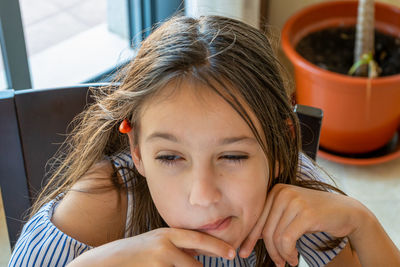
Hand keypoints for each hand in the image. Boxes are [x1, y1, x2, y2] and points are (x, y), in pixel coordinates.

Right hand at [67, 227, 235, 266]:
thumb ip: (174, 246)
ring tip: (158, 266)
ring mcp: (159, 259)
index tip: (231, 254)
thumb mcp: (154, 243)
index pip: (199, 239)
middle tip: (204, 265)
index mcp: (167, 234)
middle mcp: (165, 244)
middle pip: (195, 265)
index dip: (217, 247)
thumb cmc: (130, 255)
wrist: (103, 262)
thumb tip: (197, 252)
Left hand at [238, 184, 365, 266]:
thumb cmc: (315, 215)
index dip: (249, 237)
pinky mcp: (306, 213)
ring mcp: (295, 201)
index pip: (256, 218)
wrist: (347, 212)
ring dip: (281, 254)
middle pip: (265, 228)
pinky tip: (294, 258)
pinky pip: (287, 240)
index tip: (243, 252)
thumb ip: (272, 221)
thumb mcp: (290, 214)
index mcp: (276, 190)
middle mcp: (283, 192)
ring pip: (276, 236)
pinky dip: (288, 253)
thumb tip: (249, 238)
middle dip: (268, 250)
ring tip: (287, 262)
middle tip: (276, 263)